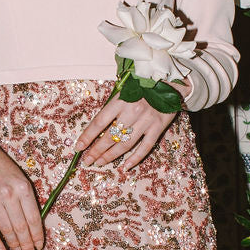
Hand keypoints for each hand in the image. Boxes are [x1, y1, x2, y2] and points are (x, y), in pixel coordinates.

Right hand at [0, 137, 44, 249]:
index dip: (37, 236)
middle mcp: (10, 194)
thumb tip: (33, 225)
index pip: (34, 218)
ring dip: (14, 245)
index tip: (40, 246)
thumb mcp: (20, 178)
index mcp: (23, 188)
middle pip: (21, 227)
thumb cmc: (2, 167)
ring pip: (7, 230)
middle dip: (27, 245)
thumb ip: (27, 199)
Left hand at [75, 82, 189, 169]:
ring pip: (125, 144)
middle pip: (110, 136)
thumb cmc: (143, 87)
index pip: (99, 122)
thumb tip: (97, 128)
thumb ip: (113, 107)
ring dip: (111, 156)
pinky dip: (135, 159)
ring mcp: (146, 121)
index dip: (88, 136)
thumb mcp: (125, 91)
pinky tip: (125, 167)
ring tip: (100, 162)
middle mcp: (132, 111)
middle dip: (96, 150)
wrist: (170, 82)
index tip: (79, 147)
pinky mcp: (158, 127)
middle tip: (87, 160)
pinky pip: (145, 147)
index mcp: (121, 100)